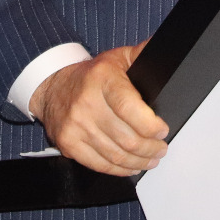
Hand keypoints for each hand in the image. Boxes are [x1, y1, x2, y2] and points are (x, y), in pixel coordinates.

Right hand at [28, 40, 168, 175]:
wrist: (52, 86)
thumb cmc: (91, 75)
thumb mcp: (117, 57)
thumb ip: (143, 54)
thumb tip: (166, 50)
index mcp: (103, 79)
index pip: (128, 107)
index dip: (149, 125)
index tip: (162, 131)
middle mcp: (87, 103)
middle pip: (126, 137)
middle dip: (150, 148)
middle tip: (161, 148)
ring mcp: (76, 126)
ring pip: (115, 154)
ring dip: (138, 162)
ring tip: (151, 159)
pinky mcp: (68, 144)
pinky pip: (98, 164)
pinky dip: (119, 170)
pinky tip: (131, 166)